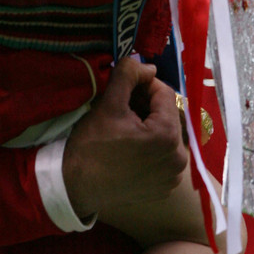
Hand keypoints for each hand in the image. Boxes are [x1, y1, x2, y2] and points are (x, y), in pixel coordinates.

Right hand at [62, 58, 186, 218]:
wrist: (75, 187)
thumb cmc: (91, 145)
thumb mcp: (109, 103)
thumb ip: (129, 75)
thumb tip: (149, 66)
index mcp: (168, 135)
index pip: (165, 93)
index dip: (144, 84)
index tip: (124, 88)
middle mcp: (178, 158)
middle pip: (167, 114)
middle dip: (147, 105)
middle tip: (123, 106)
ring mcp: (172, 176)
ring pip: (166, 134)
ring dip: (150, 124)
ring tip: (125, 125)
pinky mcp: (165, 187)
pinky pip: (164, 154)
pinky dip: (151, 145)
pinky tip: (130, 145)